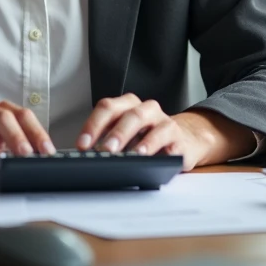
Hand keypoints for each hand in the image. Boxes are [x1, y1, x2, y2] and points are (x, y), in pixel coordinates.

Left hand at [75, 94, 255, 170]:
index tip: (82, 145)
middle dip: (116, 133)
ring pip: (153, 126)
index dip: (93, 125)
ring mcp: (164, 122)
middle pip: (129, 115)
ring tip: (132, 156)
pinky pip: (171, 143)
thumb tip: (83, 156)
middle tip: (105, 150)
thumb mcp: (125, 136)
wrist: (183, 141)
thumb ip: (106, 141)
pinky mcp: (179, 139)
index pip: (107, 108)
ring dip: (141, 142)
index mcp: (127, 105)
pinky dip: (162, 151)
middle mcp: (146, 109)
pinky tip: (153, 160)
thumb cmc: (145, 138)